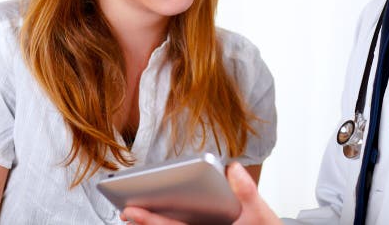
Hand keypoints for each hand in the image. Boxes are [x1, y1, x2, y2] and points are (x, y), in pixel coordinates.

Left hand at [120, 162, 280, 224]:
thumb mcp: (262, 215)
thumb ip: (247, 194)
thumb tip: (233, 169)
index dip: (152, 220)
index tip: (133, 211)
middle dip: (145, 222)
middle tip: (126, 211)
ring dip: (155, 223)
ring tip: (135, 214)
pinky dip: (168, 221)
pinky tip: (157, 215)